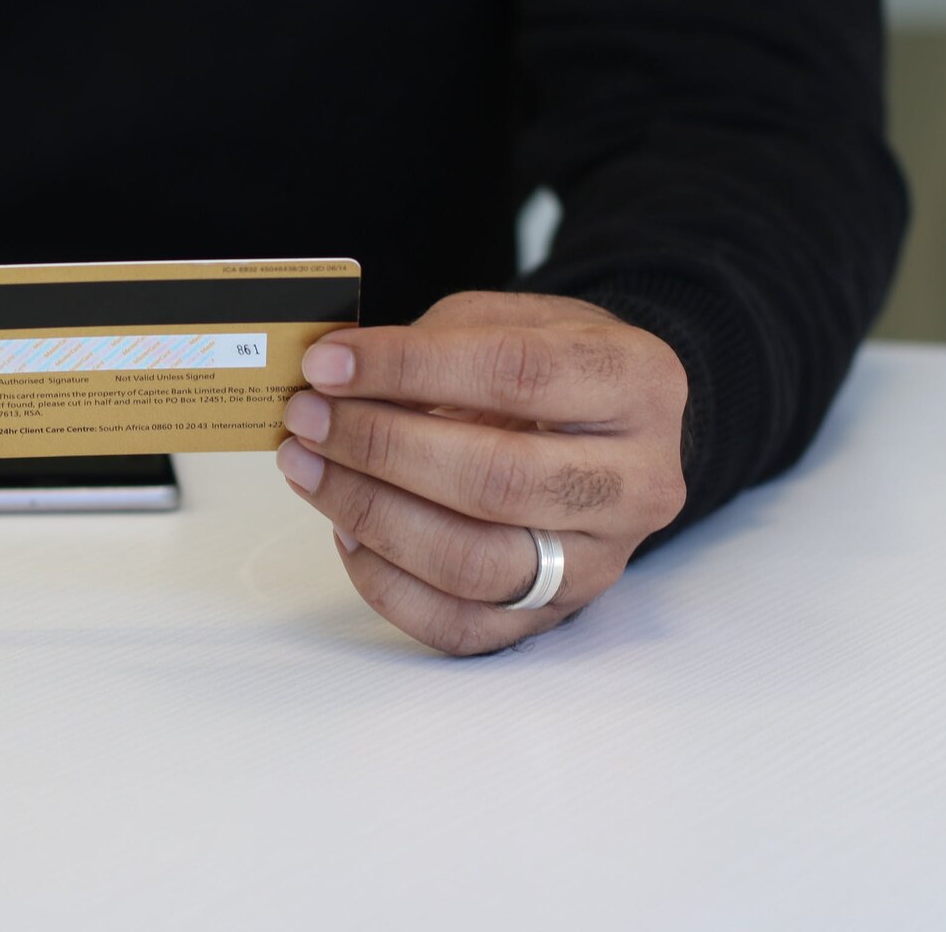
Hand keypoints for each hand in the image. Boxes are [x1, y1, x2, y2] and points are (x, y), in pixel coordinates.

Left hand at [275, 291, 687, 654]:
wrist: (604, 428)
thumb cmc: (545, 366)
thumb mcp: (509, 321)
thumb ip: (433, 342)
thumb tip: (334, 381)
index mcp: (638, 384)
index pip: (518, 374)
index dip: (408, 367)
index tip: (328, 364)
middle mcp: (637, 483)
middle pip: (496, 480)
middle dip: (379, 446)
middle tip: (308, 418)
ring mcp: (601, 562)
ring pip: (473, 562)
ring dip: (368, 512)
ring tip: (307, 467)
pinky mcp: (553, 617)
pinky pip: (457, 625)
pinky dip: (383, 582)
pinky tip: (345, 530)